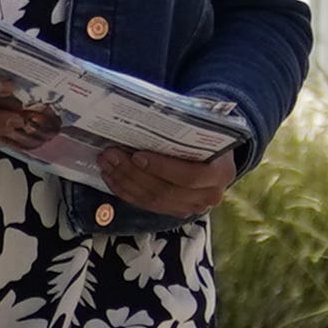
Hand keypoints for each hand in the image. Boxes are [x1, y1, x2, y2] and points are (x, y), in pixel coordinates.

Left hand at [97, 141, 244, 217]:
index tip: (137, 156)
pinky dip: (126, 192)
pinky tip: (111, 177)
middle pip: (166, 191)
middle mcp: (210, 195)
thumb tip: (146, 116)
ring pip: (153, 200)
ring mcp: (193, 206)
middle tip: (111, 155)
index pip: (190, 176)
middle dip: (134, 174)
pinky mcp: (176, 211)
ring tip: (106, 163)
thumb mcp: (202, 127)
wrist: (214, 151)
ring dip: (125, 182)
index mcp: (221, 172)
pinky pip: (147, 205)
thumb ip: (183, 128)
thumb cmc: (204, 134)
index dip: (162, 168)